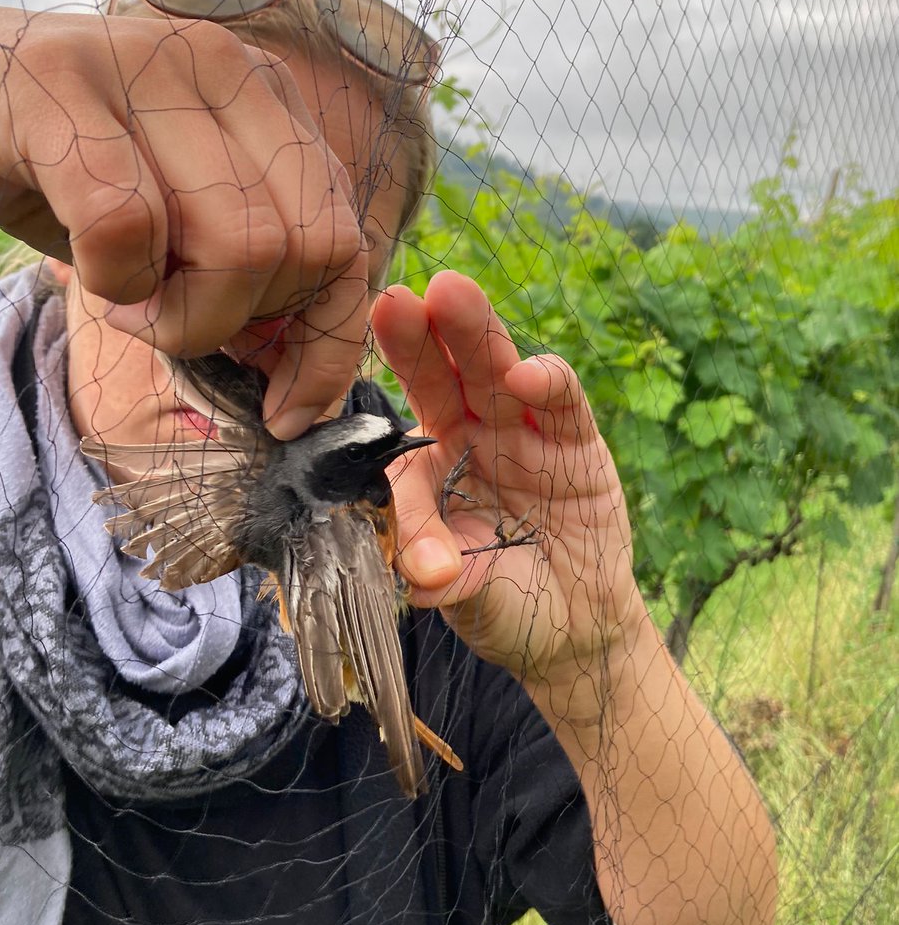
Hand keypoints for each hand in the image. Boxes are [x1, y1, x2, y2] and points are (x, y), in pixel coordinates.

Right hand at [0, 8, 369, 437]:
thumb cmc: (77, 177)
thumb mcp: (189, 227)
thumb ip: (258, 275)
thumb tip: (310, 386)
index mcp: (271, 101)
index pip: (348, 241)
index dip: (329, 346)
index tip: (288, 411)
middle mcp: (227, 68)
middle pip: (311, 248)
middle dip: (242, 322)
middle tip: (165, 316)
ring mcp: (148, 66)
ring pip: (242, 244)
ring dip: (178, 314)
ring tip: (125, 296)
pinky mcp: (59, 85)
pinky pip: (130, 226)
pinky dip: (114, 279)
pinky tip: (90, 271)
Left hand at [373, 271, 639, 686]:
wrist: (570, 629)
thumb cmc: (499, 601)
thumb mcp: (462, 592)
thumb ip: (443, 574)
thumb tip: (424, 577)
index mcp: (428, 468)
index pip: (400, 429)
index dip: (375, 407)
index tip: (349, 370)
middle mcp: (471, 439)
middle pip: (443, 377)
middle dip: (421, 337)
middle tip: (395, 298)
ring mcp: (525, 436)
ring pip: (496, 372)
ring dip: (476, 334)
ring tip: (451, 294)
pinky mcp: (576, 444)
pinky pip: (562, 403)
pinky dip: (547, 382)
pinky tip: (526, 371)